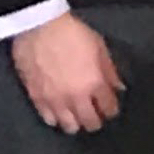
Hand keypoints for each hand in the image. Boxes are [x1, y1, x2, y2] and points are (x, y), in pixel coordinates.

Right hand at [10, 13, 122, 134]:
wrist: (39, 27)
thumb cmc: (71, 33)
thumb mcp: (100, 48)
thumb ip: (110, 71)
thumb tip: (118, 87)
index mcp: (94, 83)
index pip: (108, 108)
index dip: (112, 110)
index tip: (111, 108)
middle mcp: (75, 96)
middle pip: (89, 122)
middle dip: (96, 121)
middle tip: (96, 117)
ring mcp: (54, 99)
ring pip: (68, 125)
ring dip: (76, 124)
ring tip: (78, 118)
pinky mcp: (35, 97)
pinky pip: (47, 118)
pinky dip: (55, 119)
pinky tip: (59, 115)